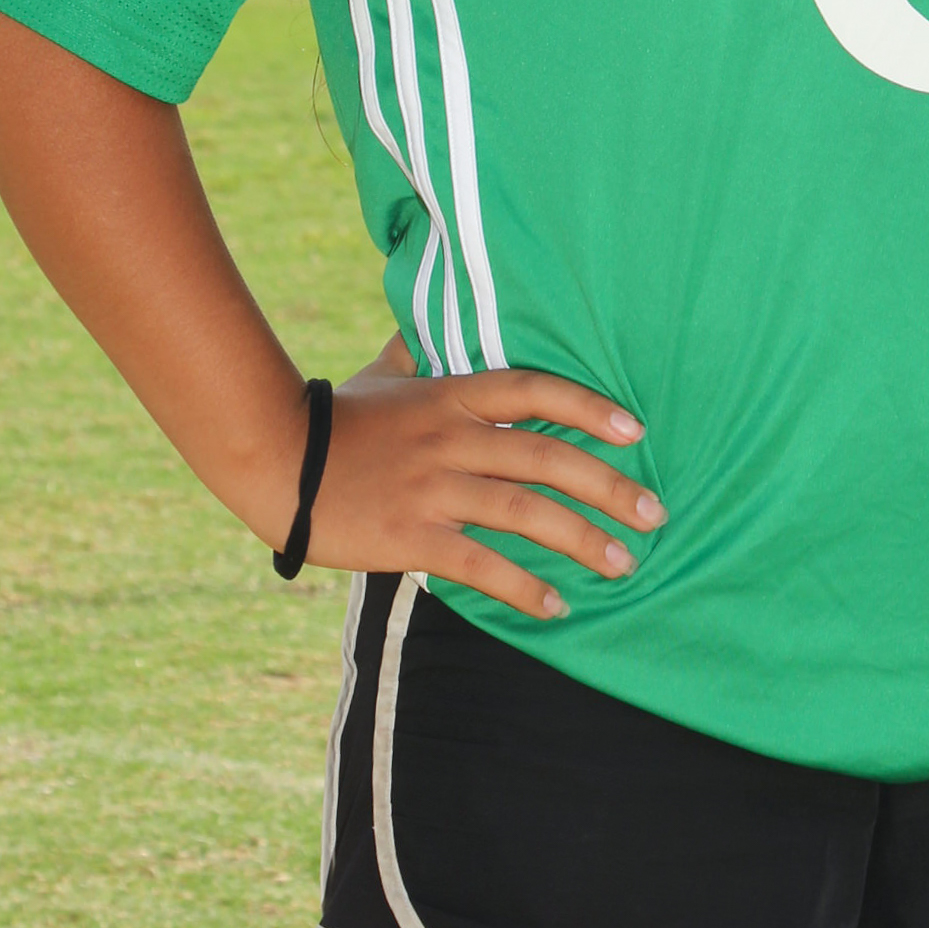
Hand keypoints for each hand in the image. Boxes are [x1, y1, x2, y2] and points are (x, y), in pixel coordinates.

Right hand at [298, 356, 666, 619]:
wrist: (273, 458)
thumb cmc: (335, 416)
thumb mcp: (384, 373)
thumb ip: (420, 351)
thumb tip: (432, 320)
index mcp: (451, 396)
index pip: (535, 391)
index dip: (590, 406)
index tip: (636, 429)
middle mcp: (452, 438)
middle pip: (547, 458)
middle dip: (609, 486)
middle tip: (655, 511)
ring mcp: (433, 488)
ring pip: (525, 513)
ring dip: (583, 540)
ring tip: (624, 564)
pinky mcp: (411, 536)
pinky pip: (480, 565)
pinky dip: (524, 588)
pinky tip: (557, 607)